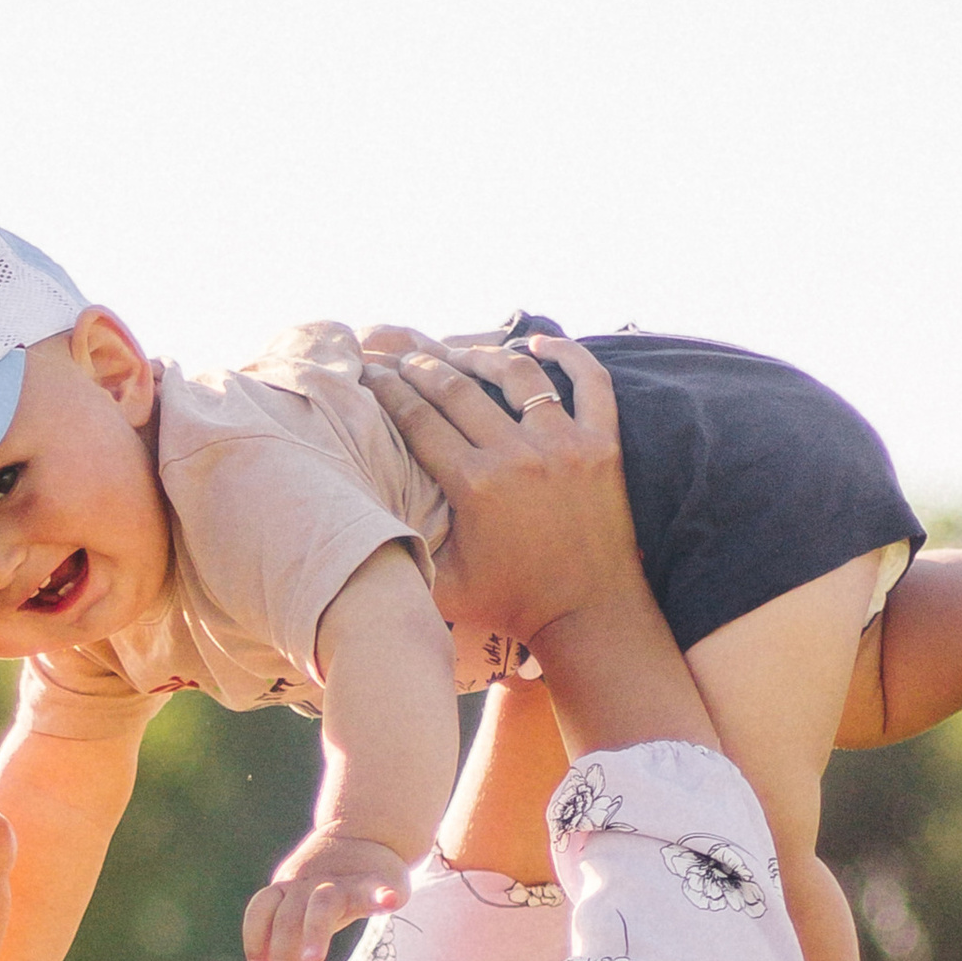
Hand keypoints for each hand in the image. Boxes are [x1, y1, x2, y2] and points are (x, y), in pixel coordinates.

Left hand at [243, 830, 414, 960]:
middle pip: (288, 917)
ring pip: (322, 904)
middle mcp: (309, 884)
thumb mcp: (300, 905)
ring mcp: (342, 882)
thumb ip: (282, 935)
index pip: (261, 909)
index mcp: (287, 888)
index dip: (255, 939)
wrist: (366, 834)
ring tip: (313, 959)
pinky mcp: (376, 883)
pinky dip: (381, 896)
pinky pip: (376, 890)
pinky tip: (389, 902)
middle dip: (284, 954)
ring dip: (315, 932)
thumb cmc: (327, 886)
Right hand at [358, 333, 636, 651]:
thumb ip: (404, 549)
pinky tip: (541, 343)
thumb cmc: (511, 606)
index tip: (371, 373)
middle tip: (401, 356)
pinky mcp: (603, 446)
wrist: (589, 616)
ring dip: (481, 355)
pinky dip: (569, 355)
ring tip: (459, 352)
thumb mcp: (442, 586)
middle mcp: (518, 455)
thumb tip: (357, 522)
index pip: (417, 419)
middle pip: (456, 389)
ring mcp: (565, 444)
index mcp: (475, 485)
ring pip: (517, 373)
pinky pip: (590, 383)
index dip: (387, 390)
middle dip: (420, 367)